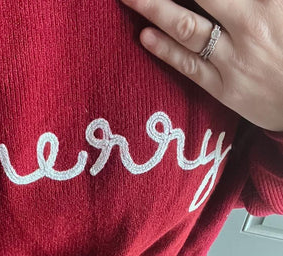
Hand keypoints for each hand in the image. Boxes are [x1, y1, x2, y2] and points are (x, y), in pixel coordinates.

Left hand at [120, 0, 282, 131]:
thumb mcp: (281, 11)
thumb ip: (259, 0)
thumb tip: (221, 2)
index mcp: (269, 1)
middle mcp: (250, 25)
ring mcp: (234, 59)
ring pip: (186, 28)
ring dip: (154, 8)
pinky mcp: (225, 88)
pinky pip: (190, 66)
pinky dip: (165, 50)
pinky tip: (144, 35)